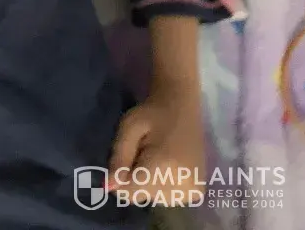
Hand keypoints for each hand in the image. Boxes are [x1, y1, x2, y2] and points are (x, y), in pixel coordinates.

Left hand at [108, 84, 205, 206]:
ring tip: (155, 157)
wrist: (181, 106)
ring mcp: (192, 190)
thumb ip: (119, 157)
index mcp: (165, 166)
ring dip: (148, 183)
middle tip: (143, 152)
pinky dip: (161, 185)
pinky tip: (165, 166)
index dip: (121, 177)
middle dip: (135, 178)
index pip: (131, 192)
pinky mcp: (196, 192)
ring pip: (154, 198)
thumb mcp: (128, 127)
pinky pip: (167, 198)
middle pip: (142, 196)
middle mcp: (182, 184)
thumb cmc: (152, 113)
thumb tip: (108, 188)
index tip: (128, 156)